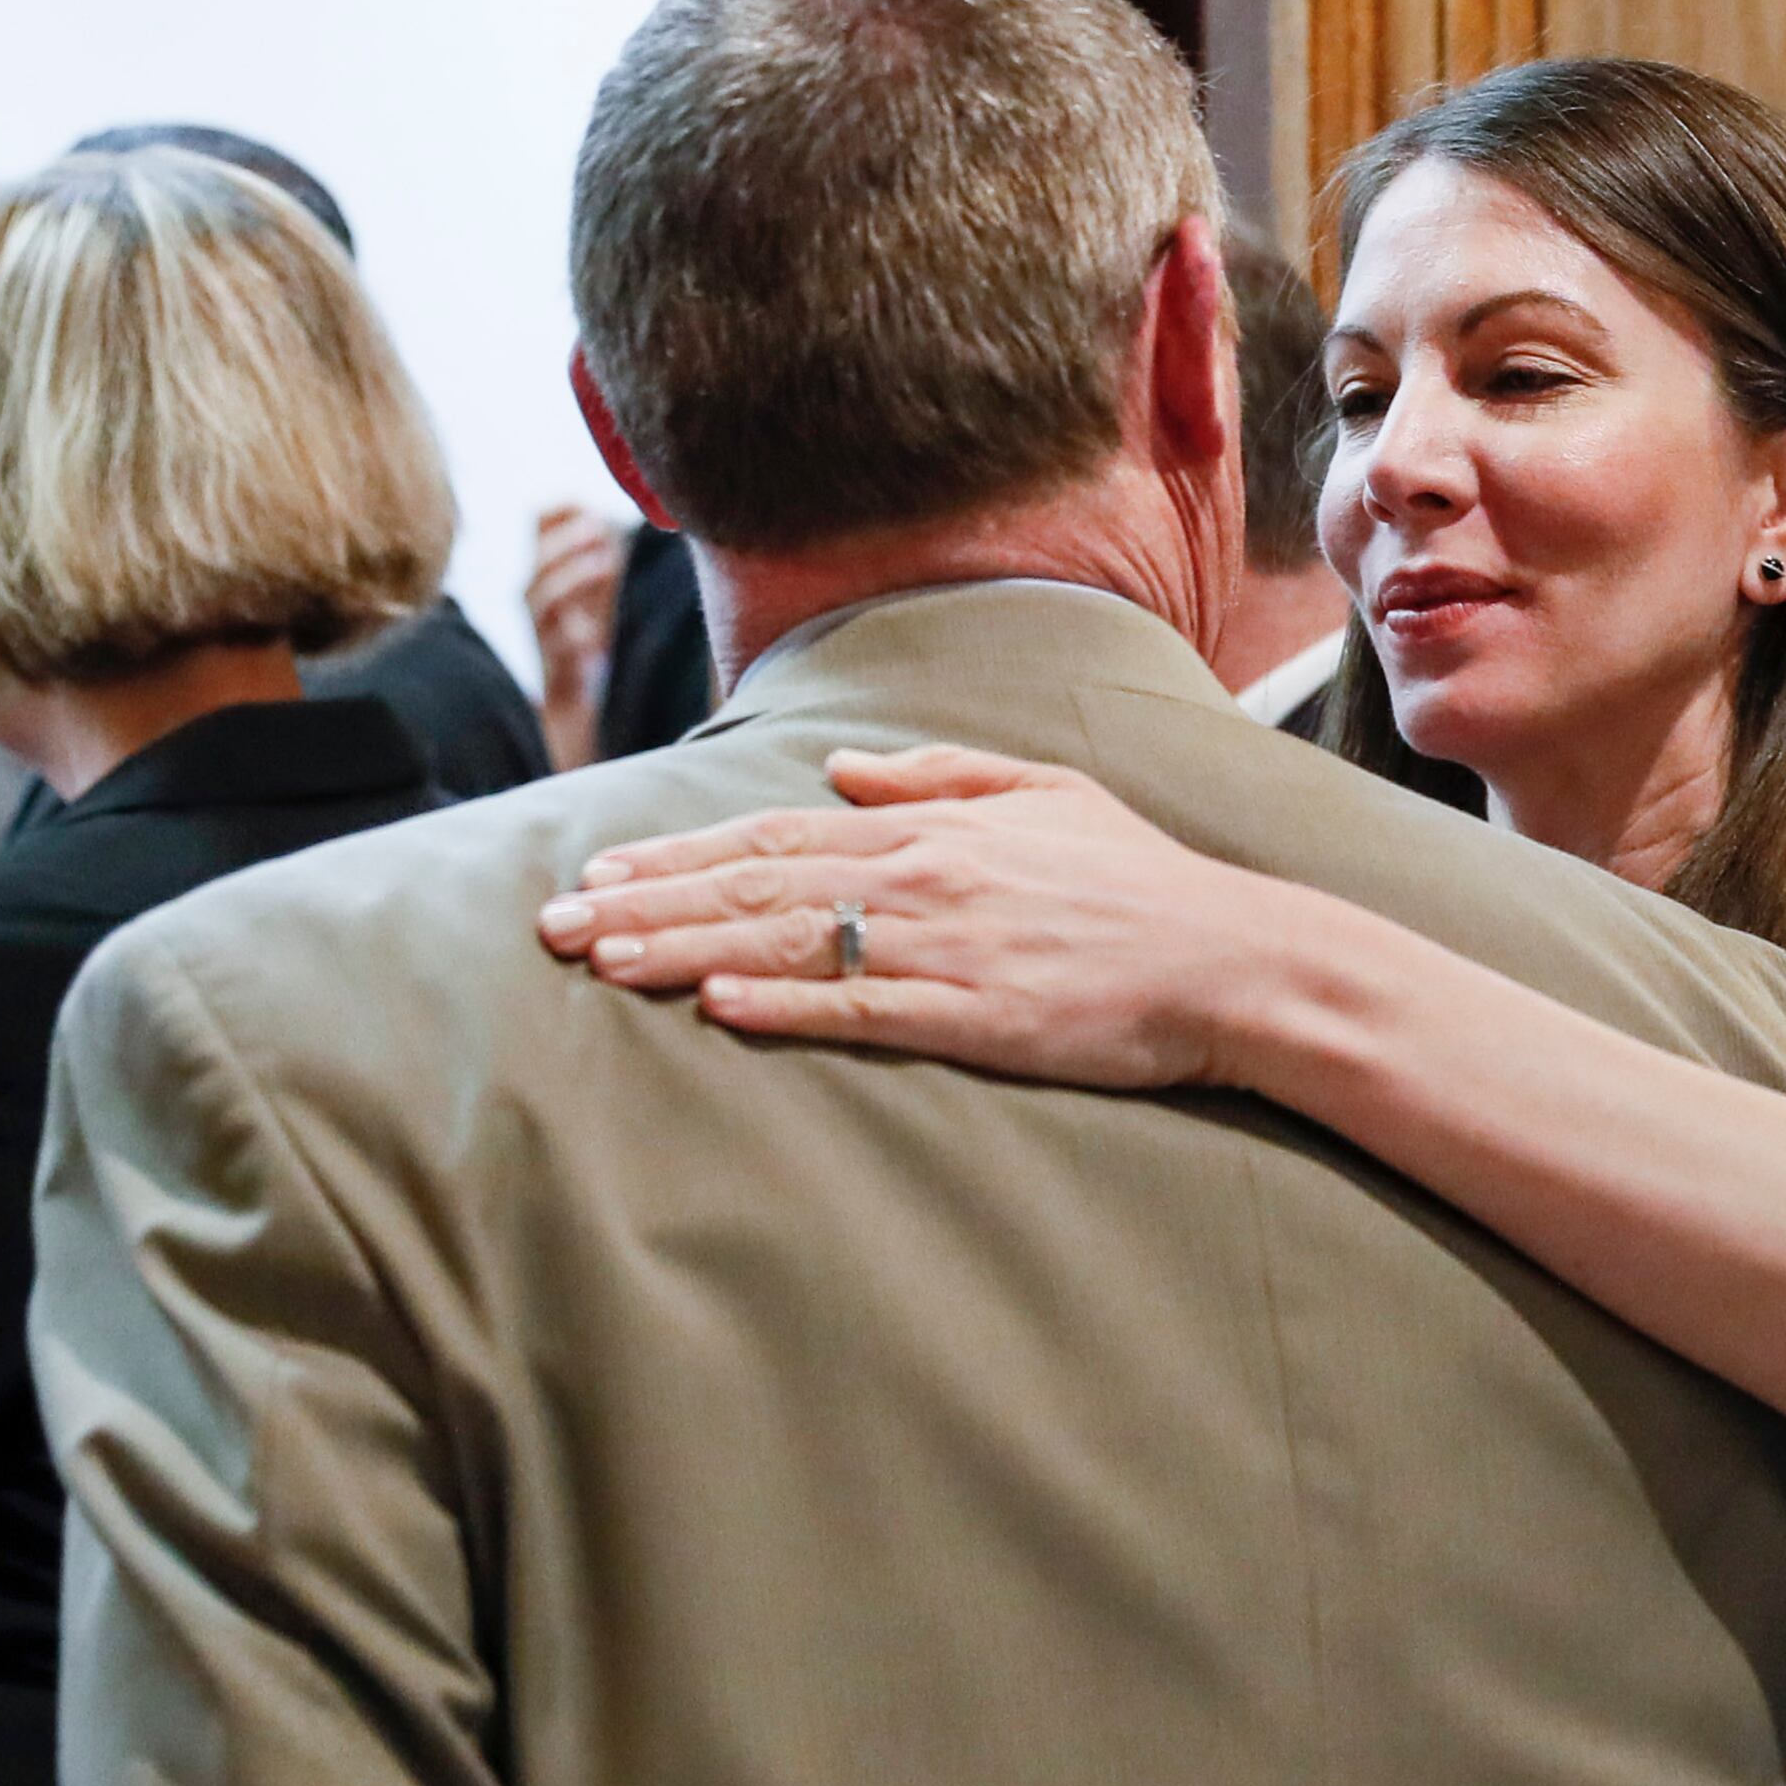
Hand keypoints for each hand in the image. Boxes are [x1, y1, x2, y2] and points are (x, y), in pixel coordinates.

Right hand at [526, 505, 628, 769]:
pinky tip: (592, 633)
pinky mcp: (555, 662)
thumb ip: (601, 547)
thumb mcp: (595, 582)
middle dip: (569, 540)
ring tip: (607, 564)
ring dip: (574, 576)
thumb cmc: (586, 629)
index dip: (562, 510)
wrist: (573, 694)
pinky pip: (558, 646)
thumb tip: (612, 512)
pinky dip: (574, 636)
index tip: (592, 507)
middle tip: (601, 528)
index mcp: (546, 568)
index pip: (539, 522)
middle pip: (540, 558)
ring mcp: (542, 629)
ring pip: (542, 597)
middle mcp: (536, 596)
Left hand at [531, 743, 1295, 1091]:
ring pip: (786, 944)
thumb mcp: (1044, 794)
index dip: (675, 854)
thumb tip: (844, 769)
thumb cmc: (1139, 881)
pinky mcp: (975, 1017)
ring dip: (685, 951)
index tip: (596, 866)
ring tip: (600, 961)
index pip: (771, 837)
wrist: (1232, 957)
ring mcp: (945, 947)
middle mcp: (921, 877)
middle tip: (553, 923)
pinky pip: (861, 1010)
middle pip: (753, 887)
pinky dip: (784, 1005)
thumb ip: (938, 774)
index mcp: (929, 828)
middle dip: (645, 904)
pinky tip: (717, 1006)